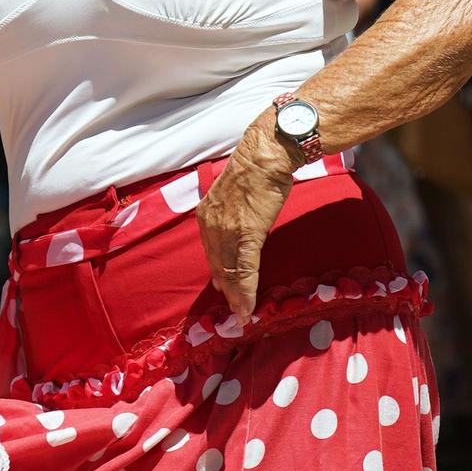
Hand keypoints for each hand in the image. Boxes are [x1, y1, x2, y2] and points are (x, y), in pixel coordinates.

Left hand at [197, 132, 293, 325]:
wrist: (265, 156)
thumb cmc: (255, 172)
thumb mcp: (232, 196)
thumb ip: (229, 217)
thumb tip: (236, 234)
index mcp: (206, 216)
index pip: (211, 253)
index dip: (219, 275)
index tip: (223, 291)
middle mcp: (211, 226)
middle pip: (218, 266)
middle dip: (226, 291)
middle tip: (233, 310)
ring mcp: (227, 232)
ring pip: (230, 272)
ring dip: (236, 297)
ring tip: (241, 314)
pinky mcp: (247, 235)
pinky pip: (245, 270)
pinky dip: (246, 291)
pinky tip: (247, 306)